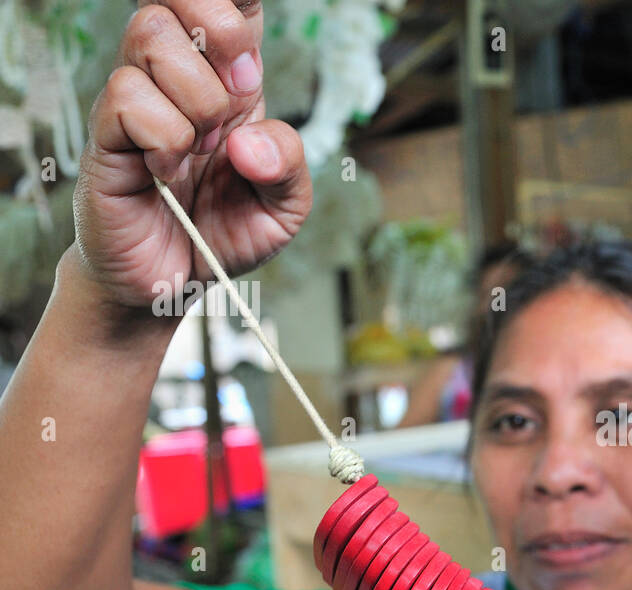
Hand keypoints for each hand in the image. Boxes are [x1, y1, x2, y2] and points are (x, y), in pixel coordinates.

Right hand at [72, 0, 310, 311]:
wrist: (177, 285)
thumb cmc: (224, 233)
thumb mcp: (284, 208)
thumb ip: (289, 165)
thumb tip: (249, 142)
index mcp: (229, 82)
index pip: (230, 5)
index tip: (245, 30)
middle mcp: (179, 80)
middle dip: (222, 30)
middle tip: (240, 94)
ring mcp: (138, 101)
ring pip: (151, 34)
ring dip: (197, 95)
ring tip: (202, 146)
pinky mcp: (106, 135)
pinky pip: (128, 98)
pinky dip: (164, 136)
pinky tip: (169, 170)